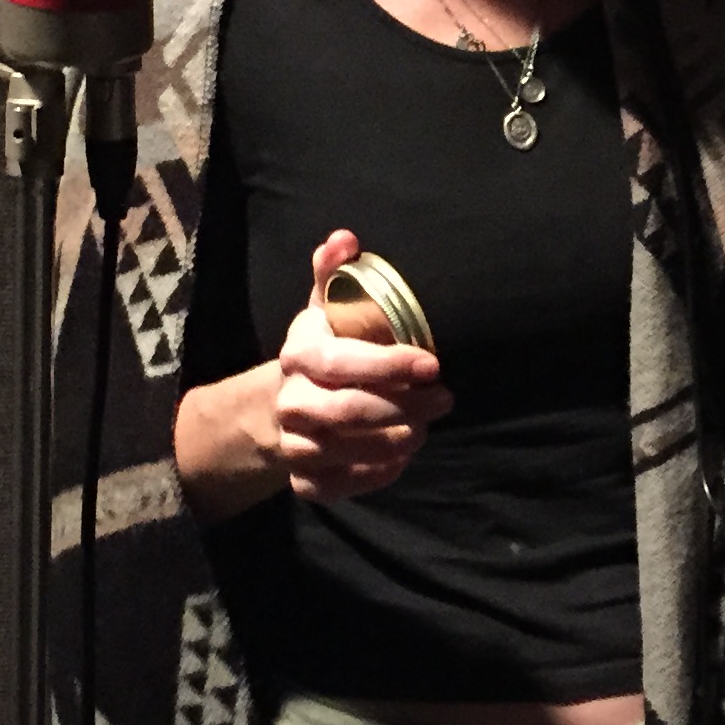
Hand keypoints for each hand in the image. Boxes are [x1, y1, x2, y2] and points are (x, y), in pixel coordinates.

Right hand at [272, 231, 452, 501]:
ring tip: (428, 425)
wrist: (281, 406)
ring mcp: (294, 446)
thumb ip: (333, 273)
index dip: (388, 366)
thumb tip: (345, 238)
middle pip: (350, 413)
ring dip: (399, 440)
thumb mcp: (324, 308)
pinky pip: (343, 485)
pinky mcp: (303, 481)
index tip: (432, 365)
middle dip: (405, 408)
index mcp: (298, 357)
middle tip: (443, 399)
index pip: (342, 364)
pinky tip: (402, 456)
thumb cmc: (322, 350)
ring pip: (350, 451)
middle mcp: (290, 404)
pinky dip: (378, 473)